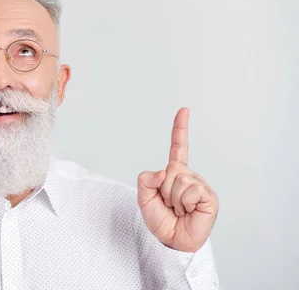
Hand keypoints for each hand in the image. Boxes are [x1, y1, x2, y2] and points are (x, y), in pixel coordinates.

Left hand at [137, 108, 218, 251]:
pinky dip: (184, 202)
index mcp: (174, 173)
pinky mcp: (208, 196)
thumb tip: (165, 171)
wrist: (172, 241)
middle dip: (164, 189)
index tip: (184, 110)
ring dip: (174, 199)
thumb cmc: (161, 220)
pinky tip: (189, 211)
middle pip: (170, 169)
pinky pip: (190, 190)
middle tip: (170, 205)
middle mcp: (188, 176)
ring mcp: (199, 185)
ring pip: (179, 181)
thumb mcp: (143, 198)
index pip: (178, 147)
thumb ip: (145, 179)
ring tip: (179, 209)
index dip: (180, 129)